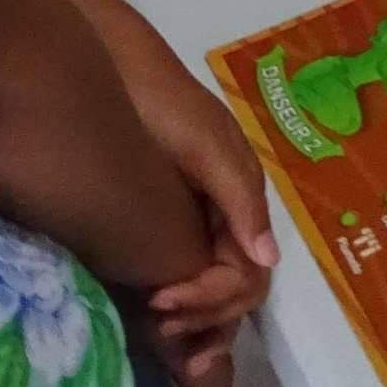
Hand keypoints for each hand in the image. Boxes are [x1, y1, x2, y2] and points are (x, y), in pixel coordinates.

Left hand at [128, 49, 274, 386]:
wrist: (117, 65)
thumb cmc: (163, 102)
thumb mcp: (205, 146)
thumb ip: (240, 198)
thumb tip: (268, 260)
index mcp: (243, 193)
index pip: (249, 272)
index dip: (214, 298)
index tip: (164, 304)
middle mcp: (228, 205)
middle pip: (237, 283)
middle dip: (207, 313)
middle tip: (159, 321)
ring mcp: (202, 205)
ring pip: (215, 276)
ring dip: (195, 309)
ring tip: (155, 318)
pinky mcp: (174, 204)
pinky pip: (191, 260)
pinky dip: (179, 288)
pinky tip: (151, 296)